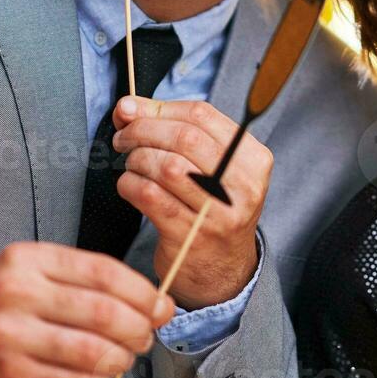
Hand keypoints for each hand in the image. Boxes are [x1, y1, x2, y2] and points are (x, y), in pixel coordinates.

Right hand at [0, 241, 173, 377]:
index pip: (103, 271)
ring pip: (92, 350)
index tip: (161, 306)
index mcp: (29, 259)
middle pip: (103, 311)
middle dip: (138, 327)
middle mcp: (17, 293)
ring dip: (121, 358)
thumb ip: (82, 280)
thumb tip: (149, 300)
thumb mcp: (30, 273)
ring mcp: (10, 336)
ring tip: (125, 358)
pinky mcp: (9, 375)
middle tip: (146, 335)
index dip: (142, 292)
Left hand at [111, 97, 272, 310]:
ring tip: (131, 164)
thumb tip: (128, 106)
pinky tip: (130, 186)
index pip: (203, 115)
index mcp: (253, 159)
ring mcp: (218, 213)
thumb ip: (175, 131)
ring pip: (166, 166)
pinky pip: (149, 196)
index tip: (133, 112)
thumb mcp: (211, 167)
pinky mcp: (190, 236)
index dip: (160, 108)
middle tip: (123, 137)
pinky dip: (129, 184)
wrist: (223, 271)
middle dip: (143, 130)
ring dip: (136, 159)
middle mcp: (242, 185)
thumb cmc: (211, 208)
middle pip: (184, 137)